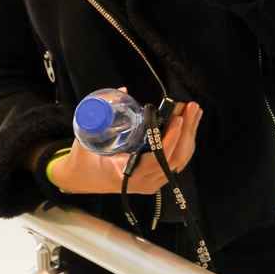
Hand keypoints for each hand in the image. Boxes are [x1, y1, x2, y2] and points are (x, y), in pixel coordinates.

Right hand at [47, 102, 202, 194]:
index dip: (170, 140)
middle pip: (175, 158)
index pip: (156, 160)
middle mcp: (143, 182)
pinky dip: (184, 142)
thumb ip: (102, 116)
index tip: (178, 119)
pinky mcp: (156, 179)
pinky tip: (189, 124)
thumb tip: (124, 90)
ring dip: (188, 134)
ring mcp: (152, 183)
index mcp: (125, 174)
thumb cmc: (83, 159)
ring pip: (179, 159)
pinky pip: (176, 161)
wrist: (79, 180)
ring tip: (195, 111)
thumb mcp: (87, 138)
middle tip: (192, 107)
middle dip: (186, 131)